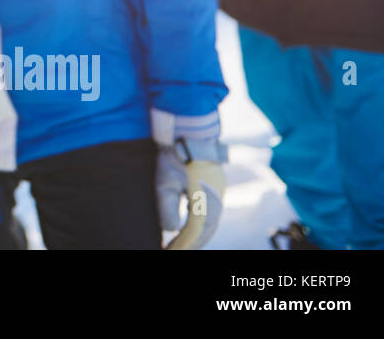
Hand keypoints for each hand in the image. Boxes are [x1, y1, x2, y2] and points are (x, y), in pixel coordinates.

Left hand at [151, 108, 225, 249]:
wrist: (189, 131)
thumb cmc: (175, 156)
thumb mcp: (165, 181)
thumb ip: (167, 207)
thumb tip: (172, 230)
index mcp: (207, 203)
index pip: (195, 233)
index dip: (183, 245)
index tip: (170, 252)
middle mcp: (217, 201)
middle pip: (206, 231)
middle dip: (192, 243)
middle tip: (175, 250)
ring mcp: (218, 192)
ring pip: (210, 222)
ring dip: (198, 235)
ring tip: (182, 243)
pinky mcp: (215, 185)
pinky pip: (210, 212)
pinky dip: (201, 223)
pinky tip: (190, 224)